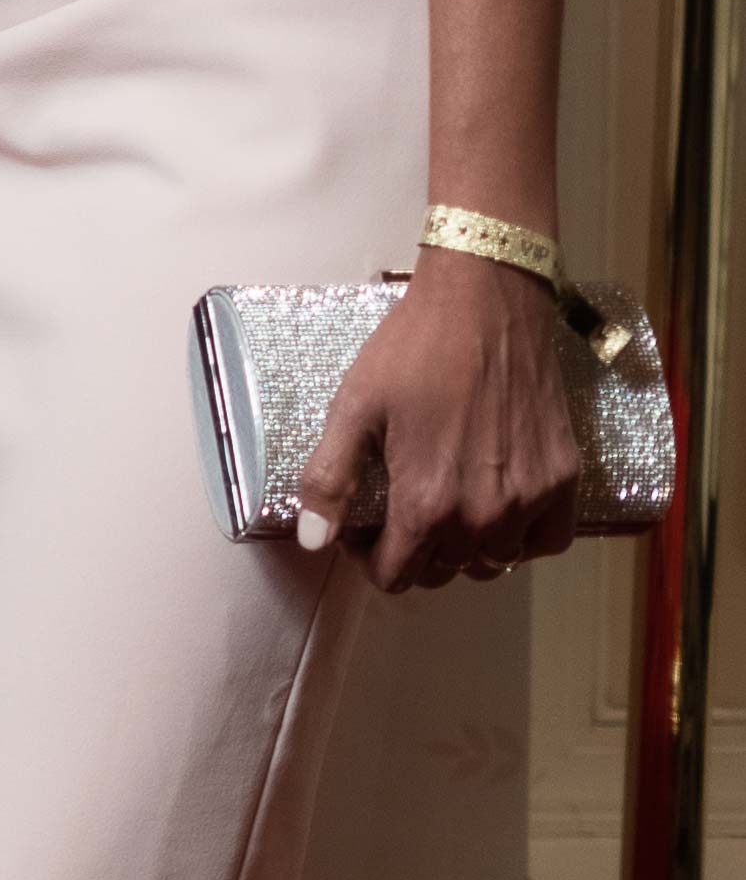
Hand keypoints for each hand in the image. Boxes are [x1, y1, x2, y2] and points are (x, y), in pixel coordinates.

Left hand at [304, 249, 590, 590]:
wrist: (486, 304)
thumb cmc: (413, 351)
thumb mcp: (353, 408)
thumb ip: (329, 480)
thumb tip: (314, 542)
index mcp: (427, 502)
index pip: (398, 575)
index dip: (370, 559)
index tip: (362, 529)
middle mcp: (484, 514)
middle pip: (443, 570)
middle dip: (412, 553)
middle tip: (397, 511)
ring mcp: (531, 498)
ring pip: (493, 560)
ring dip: (465, 548)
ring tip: (444, 507)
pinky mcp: (564, 477)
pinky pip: (548, 540)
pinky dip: (523, 539)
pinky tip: (498, 512)